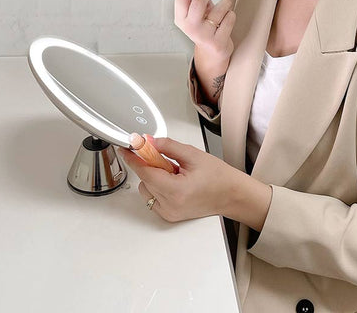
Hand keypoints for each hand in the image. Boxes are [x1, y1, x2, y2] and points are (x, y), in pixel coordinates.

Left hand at [119, 135, 236, 222]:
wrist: (231, 194)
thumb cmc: (218, 177)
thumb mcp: (193, 155)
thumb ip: (168, 146)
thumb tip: (149, 141)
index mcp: (176, 191)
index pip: (145, 172)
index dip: (133, 158)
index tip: (126, 148)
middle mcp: (170, 206)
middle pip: (145, 179)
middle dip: (152, 166)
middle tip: (170, 161)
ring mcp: (169, 213)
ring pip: (147, 189)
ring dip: (155, 177)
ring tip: (176, 174)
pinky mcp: (169, 216)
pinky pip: (153, 197)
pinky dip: (158, 187)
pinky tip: (174, 183)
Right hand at [174, 0, 235, 60]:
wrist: (212, 53)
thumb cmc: (205, 26)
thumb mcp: (197, 11)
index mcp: (181, 17)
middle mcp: (189, 27)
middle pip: (199, 0)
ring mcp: (203, 35)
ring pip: (220, 8)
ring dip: (226, 3)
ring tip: (224, 8)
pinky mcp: (217, 42)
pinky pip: (230, 18)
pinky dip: (231, 15)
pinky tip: (226, 22)